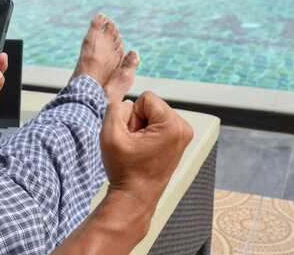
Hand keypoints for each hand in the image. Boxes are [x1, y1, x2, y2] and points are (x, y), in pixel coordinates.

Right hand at [52, 92, 192, 254]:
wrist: (135, 196)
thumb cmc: (124, 169)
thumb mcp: (110, 134)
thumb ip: (115, 108)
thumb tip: (129, 104)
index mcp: (173, 125)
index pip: (145, 98)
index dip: (132, 116)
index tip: (133, 138)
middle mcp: (184, 128)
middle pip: (151, 104)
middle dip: (139, 121)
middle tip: (136, 145)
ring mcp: (184, 134)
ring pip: (154, 113)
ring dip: (142, 127)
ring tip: (140, 148)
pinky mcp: (179, 139)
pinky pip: (158, 122)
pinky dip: (149, 132)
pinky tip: (146, 149)